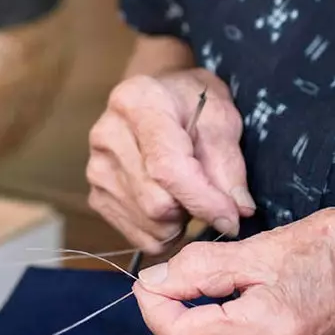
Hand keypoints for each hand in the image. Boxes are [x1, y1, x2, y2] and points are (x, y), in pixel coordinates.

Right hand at [86, 68, 254, 253]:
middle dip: (192, 209)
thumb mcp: (222, 119)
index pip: (166, 168)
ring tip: (185, 190)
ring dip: (179, 221)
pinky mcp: (96, 195)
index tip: (231, 218)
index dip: (203, 200)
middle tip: (206, 189)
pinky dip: (163, 231)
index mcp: (138, 103)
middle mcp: (106, 135)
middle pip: (156, 203)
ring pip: (149, 225)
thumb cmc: (194, 104)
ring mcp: (96, 167)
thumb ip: (228, 165)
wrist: (160, 98)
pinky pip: (138, 236)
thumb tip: (238, 211)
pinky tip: (169, 202)